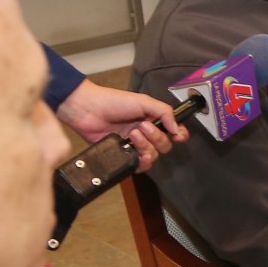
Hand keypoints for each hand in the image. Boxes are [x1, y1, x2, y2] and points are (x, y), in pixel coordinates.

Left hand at [55, 80, 187, 173]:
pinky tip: (136, 152)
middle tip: (142, 126)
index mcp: (153, 120)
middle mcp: (146, 134)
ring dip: (146, 145)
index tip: (177, 135)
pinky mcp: (123, 155)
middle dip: (157, 138)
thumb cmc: (114, 101)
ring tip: (132, 134)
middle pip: (165, 146)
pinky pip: (139, 165)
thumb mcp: (144, 101)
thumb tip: (178, 130)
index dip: (179, 135)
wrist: (88, 109)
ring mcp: (134, 145)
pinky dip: (141, 161)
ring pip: (153, 156)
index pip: (174, 132)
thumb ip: (164, 112)